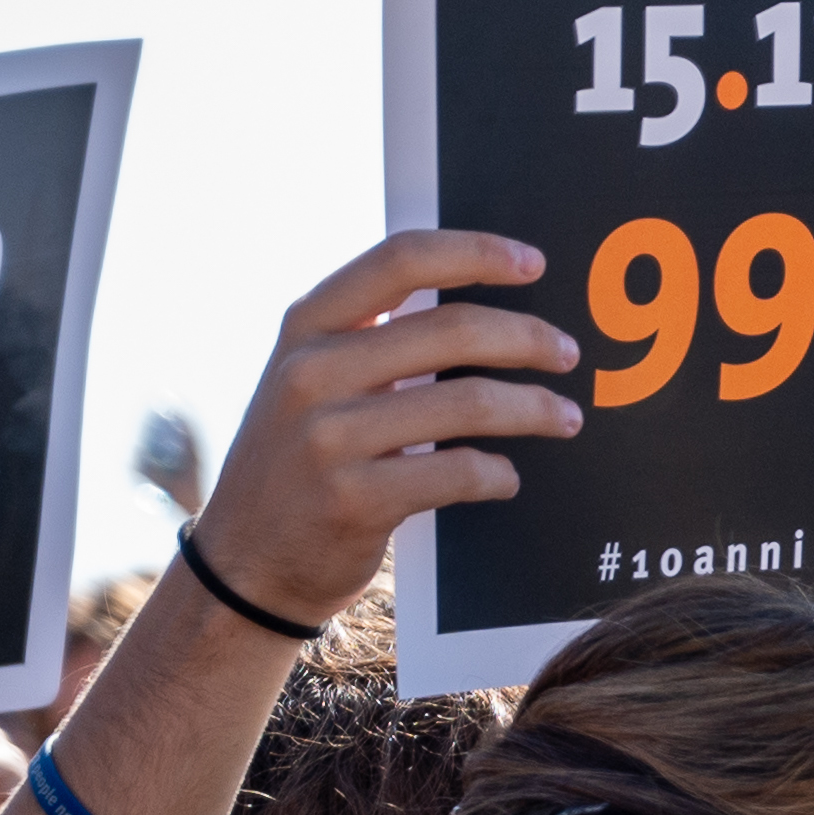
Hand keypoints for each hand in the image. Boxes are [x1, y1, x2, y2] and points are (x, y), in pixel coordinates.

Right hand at [191, 230, 585, 633]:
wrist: (246, 561)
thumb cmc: (299, 462)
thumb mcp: (311, 383)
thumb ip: (371, 343)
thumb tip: (479, 317)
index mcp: (307, 327)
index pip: (400, 261)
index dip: (475, 253)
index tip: (533, 262)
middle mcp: (312, 372)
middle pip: (451, 330)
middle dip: (527, 338)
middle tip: (567, 352)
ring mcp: (330, 437)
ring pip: (468, 403)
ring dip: (534, 409)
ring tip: (566, 417)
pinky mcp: (355, 500)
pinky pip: (458, 473)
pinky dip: (498, 474)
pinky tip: (508, 477)